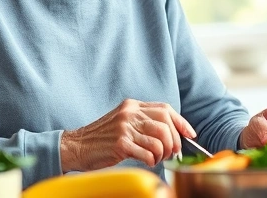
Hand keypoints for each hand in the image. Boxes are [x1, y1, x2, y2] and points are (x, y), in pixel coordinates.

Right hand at [60, 99, 195, 171]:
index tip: (190, 134)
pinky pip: (148, 152)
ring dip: (163, 153)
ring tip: (158, 158)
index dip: (181, 123)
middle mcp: (130, 113)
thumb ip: (144, 122)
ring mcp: (125, 128)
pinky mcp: (120, 143)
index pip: (165, 109)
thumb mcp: (123, 121)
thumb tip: (172, 133)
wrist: (76, 146)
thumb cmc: (102, 138)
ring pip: (159, 139)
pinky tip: (148, 161)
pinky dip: (153, 160)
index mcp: (132, 105)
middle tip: (172, 152)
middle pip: (165, 124)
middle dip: (174, 141)